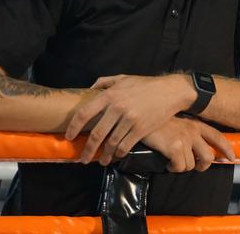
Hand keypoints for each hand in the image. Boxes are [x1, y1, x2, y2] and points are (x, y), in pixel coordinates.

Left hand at [65, 74, 193, 164]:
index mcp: (110, 95)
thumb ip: (104, 82)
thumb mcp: (123, 78)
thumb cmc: (146, 84)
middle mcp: (117, 108)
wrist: (170, 91)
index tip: (69, 137)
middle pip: (96, 134)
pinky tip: (116, 156)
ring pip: (111, 143)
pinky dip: (119, 153)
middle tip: (82, 158)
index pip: (84, 113)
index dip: (74, 127)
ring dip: (104, 156)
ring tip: (101, 161)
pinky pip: (125, 146)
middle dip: (87, 149)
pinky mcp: (141, 129)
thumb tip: (90, 89)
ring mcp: (130, 120)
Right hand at [142, 116, 234, 171]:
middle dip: (202, 166)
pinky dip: (172, 168)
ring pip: (191, 165)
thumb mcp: (177, 122)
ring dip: (182, 166)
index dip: (226, 148)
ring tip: (174, 161)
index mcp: (196, 124)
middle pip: (208, 157)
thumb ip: (188, 132)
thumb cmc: (158, 121)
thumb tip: (194, 149)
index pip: (217, 136)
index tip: (231, 157)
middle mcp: (193, 131)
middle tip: (195, 167)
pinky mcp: (174, 147)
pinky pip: (179, 167)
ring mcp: (185, 139)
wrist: (142, 115)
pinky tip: (167, 162)